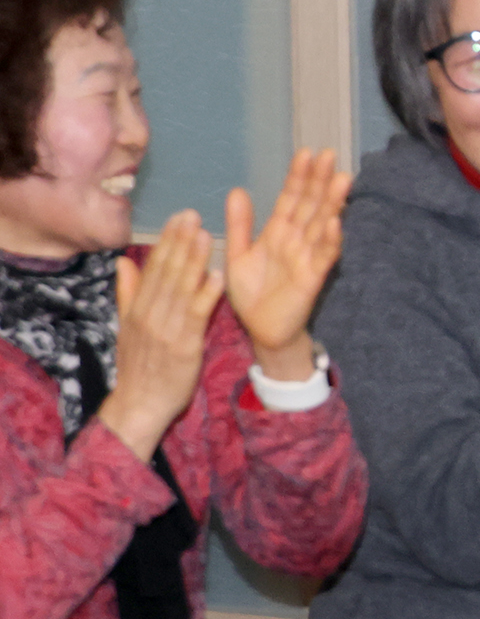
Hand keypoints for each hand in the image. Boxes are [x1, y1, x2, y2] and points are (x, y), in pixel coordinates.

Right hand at [98, 213, 221, 459]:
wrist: (140, 405)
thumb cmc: (140, 366)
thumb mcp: (128, 328)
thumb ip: (128, 293)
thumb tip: (122, 260)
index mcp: (138, 309)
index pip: (153, 268)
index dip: (167, 241)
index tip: (178, 216)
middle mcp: (149, 315)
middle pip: (166, 273)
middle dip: (180, 242)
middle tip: (192, 213)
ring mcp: (166, 330)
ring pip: (181, 290)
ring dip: (194, 261)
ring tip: (205, 234)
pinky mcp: (184, 346)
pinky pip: (196, 316)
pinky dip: (206, 295)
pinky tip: (217, 276)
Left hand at [222, 148, 349, 380]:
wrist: (260, 330)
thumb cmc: (251, 293)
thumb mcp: (238, 255)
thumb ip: (239, 224)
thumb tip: (237, 190)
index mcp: (278, 231)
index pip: (291, 198)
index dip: (298, 177)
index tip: (306, 153)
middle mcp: (297, 239)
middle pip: (311, 205)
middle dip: (320, 181)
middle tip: (329, 155)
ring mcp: (308, 256)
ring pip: (322, 224)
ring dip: (332, 203)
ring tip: (342, 179)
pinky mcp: (313, 277)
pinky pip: (324, 256)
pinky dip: (330, 240)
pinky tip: (334, 223)